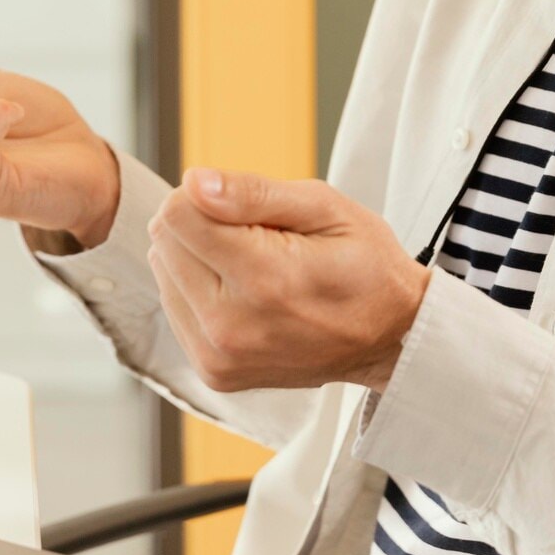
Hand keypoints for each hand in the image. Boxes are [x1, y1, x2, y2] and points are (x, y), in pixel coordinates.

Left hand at [147, 167, 429, 392]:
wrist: (391, 338)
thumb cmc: (364, 264)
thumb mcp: (325, 207)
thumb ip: (253, 192)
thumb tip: (193, 182)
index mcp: (264, 278)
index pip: (177, 214)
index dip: (208, 196)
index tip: (250, 210)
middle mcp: (232, 326)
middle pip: (164, 240)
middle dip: (203, 224)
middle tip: (261, 240)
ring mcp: (220, 356)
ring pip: (163, 271)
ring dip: (199, 258)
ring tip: (256, 269)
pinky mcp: (213, 372)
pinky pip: (174, 306)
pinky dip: (201, 291)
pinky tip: (246, 295)